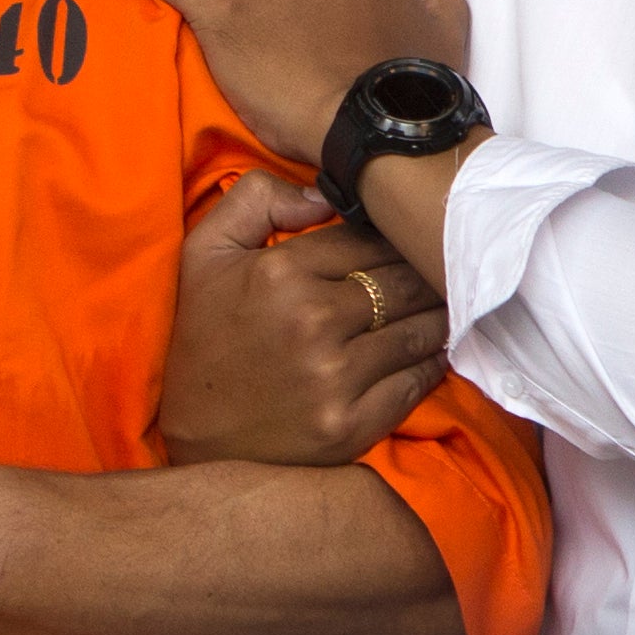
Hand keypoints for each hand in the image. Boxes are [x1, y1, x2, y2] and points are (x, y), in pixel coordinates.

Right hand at [164, 171, 450, 466]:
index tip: (404, 237)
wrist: (191, 439)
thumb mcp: (204, 252)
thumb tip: (323, 194)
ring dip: (437, 315)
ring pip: (419, 331)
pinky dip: (430, 363)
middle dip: (425, 271)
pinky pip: (415, 383)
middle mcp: (312, 322)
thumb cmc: (201, 338)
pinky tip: (430, 351)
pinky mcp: (350, 426)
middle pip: (402, 282)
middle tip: (439, 268)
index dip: (391, 235)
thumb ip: (255, 199)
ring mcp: (334, 379)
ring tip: (443, 305)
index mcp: (280, 273)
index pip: (367, 239)